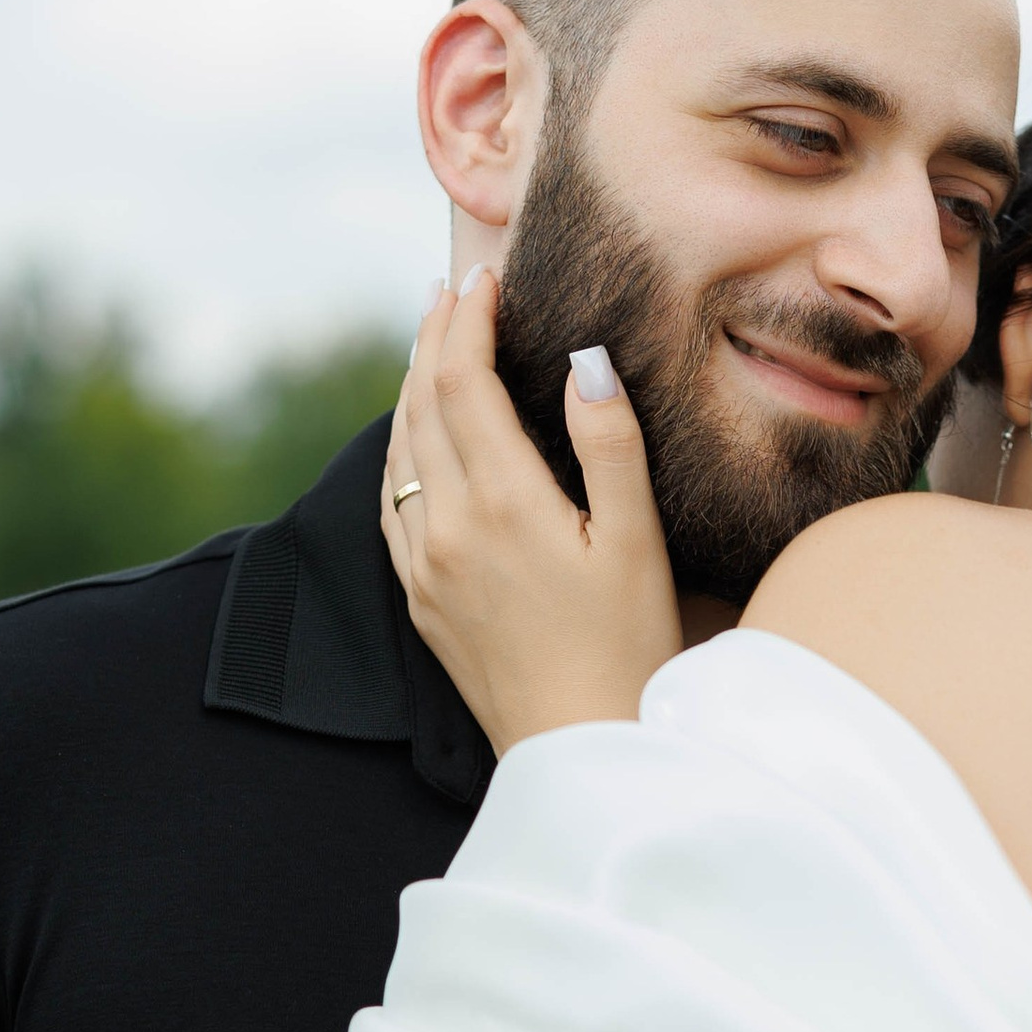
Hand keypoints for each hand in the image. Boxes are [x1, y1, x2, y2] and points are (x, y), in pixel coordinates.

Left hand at [380, 270, 680, 755]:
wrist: (581, 751)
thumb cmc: (628, 649)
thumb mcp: (638, 542)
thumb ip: (610, 445)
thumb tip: (586, 360)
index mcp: (503, 503)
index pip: (463, 383)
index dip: (469, 323)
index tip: (485, 280)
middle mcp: (448, 528)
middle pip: (421, 407)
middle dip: (433, 341)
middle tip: (451, 293)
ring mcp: (426, 567)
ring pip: (399, 453)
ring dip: (410, 390)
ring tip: (428, 346)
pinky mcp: (422, 601)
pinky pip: (392, 506)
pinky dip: (400, 453)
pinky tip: (413, 443)